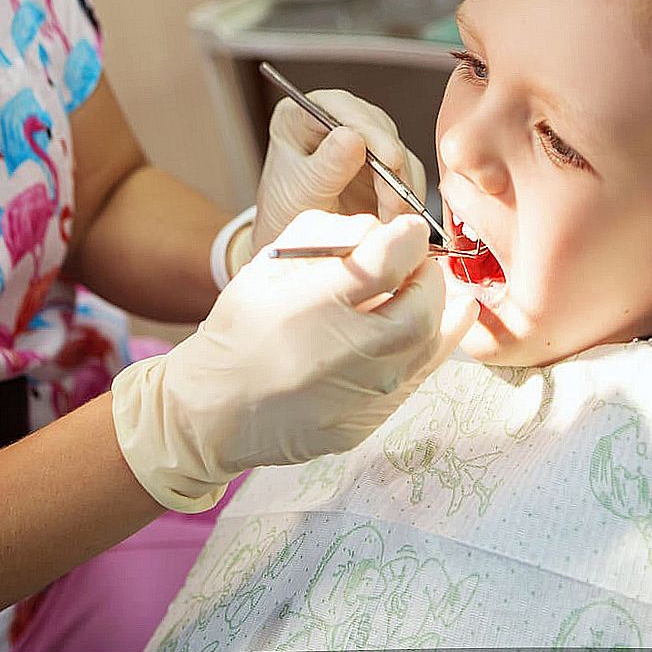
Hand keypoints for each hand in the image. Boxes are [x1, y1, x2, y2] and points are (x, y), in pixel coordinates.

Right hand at [111, 211, 477, 510]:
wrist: (214, 412)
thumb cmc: (240, 331)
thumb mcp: (267, 267)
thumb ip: (324, 234)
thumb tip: (380, 229)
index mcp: (310, 306)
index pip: (386, 262)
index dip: (409, 237)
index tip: (409, 230)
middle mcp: (342, 354)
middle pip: (419, 306)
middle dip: (427, 276)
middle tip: (415, 264)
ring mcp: (359, 396)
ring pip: (429, 346)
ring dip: (437, 310)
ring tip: (425, 291)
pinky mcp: (366, 423)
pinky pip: (413, 379)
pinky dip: (426, 347)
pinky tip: (423, 328)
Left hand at [253, 89, 426, 251]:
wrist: (298, 245)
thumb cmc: (286, 213)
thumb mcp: (302, 193)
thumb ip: (327, 166)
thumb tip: (353, 137)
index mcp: (300, 116)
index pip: (339, 107)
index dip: (367, 129)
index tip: (388, 158)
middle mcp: (333, 121)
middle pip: (375, 126)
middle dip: (389, 164)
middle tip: (394, 198)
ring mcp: (360, 140)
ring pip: (395, 148)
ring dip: (400, 184)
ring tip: (390, 216)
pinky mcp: (381, 162)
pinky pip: (406, 171)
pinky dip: (406, 194)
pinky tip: (396, 215)